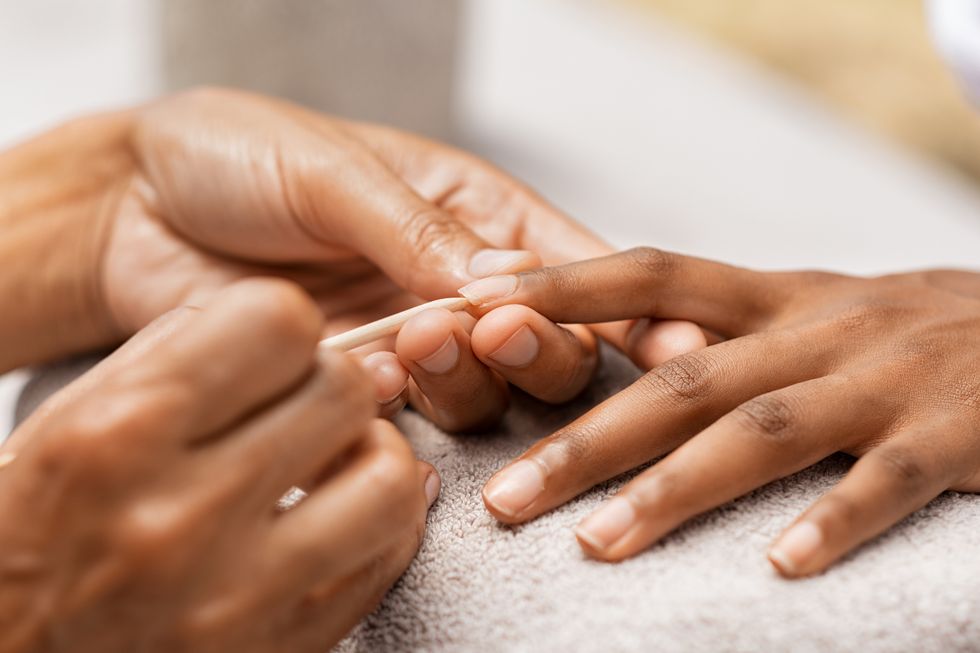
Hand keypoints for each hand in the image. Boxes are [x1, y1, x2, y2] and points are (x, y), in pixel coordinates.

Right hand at [0, 279, 437, 651]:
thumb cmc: (28, 533)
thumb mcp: (65, 425)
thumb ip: (174, 360)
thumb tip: (284, 326)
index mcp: (118, 435)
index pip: (280, 321)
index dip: (287, 325)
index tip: (274, 351)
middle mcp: (182, 516)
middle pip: (345, 391)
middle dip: (332, 383)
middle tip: (307, 405)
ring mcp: (236, 597)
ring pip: (391, 479)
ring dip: (375, 456)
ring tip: (339, 461)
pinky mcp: (277, 651)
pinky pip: (384, 564)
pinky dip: (382, 527)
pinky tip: (348, 516)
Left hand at [98, 87, 703, 429]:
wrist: (131, 209)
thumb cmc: (242, 156)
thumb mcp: (339, 173)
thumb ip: (421, 234)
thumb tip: (504, 290)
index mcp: (479, 218)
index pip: (580, 269)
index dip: (631, 310)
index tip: (671, 344)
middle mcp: (459, 290)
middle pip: (554, 351)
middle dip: (543, 351)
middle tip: (499, 330)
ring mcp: (413, 347)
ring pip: (487, 398)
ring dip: (469, 379)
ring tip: (417, 337)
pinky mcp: (358, 392)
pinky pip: (407, 423)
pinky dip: (403, 407)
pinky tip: (374, 375)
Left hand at [462, 248, 979, 576]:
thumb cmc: (906, 332)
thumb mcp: (812, 311)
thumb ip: (722, 328)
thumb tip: (614, 349)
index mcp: (775, 297)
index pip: (649, 276)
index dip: (560, 286)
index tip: (470, 305)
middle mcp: (816, 330)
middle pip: (677, 381)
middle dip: (584, 439)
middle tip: (503, 498)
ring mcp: (884, 380)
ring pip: (759, 433)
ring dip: (673, 491)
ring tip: (597, 545)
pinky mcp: (956, 434)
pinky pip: (887, 482)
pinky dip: (832, 523)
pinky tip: (777, 568)